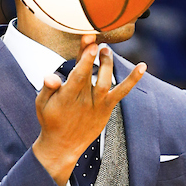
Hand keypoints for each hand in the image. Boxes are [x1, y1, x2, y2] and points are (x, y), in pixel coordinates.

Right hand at [32, 34, 145, 185]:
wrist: (63, 146)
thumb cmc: (51, 120)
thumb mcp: (42, 104)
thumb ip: (47, 89)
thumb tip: (50, 76)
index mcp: (67, 98)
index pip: (78, 76)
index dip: (85, 59)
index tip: (89, 42)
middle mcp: (84, 101)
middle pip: (90, 74)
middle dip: (93, 55)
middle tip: (94, 38)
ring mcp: (98, 105)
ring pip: (106, 81)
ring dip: (107, 63)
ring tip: (105, 50)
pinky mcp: (107, 107)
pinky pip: (122, 92)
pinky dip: (133, 80)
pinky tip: (143, 66)